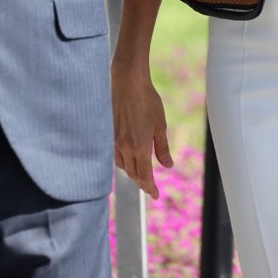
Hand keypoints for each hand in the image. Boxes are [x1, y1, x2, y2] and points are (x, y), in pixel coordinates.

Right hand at [112, 64, 173, 198]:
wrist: (128, 82)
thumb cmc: (148, 101)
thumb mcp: (160, 125)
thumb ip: (162, 148)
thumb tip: (168, 166)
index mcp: (139, 147)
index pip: (144, 176)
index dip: (150, 187)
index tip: (155, 195)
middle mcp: (125, 147)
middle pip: (132, 173)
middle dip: (142, 182)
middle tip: (150, 187)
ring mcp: (114, 141)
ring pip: (123, 165)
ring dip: (132, 172)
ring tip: (141, 174)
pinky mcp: (109, 133)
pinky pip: (116, 155)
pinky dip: (124, 161)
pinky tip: (130, 158)